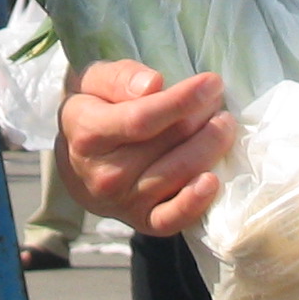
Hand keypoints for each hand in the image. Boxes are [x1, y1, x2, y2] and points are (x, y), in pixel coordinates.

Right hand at [56, 59, 233, 236]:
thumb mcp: (93, 81)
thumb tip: (153, 85)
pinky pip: (172, 219)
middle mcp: (104, 173)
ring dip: (210, 146)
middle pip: (168, 143)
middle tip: (217, 98)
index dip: (182, 101)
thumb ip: (119, 78)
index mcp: (88, 132)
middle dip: (202, 116)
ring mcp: (122, 201)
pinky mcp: (141, 221)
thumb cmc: (92, 109)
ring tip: (223, 124)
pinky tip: (213, 180)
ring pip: (178, 173)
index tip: (212, 83)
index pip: (141, 118)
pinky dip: (195, 202)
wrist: (75, 161)